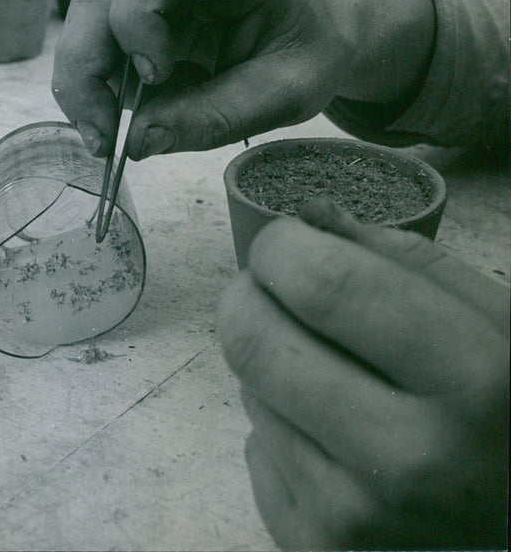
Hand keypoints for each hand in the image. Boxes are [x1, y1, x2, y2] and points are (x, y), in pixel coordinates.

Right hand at [51, 0, 433, 159]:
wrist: (316, 31)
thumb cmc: (309, 47)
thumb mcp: (286, 91)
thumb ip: (217, 116)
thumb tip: (138, 142)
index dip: (138, 21)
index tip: (156, 78)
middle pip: (99, 5)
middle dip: (88, 75)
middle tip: (104, 141)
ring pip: (85, 32)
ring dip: (84, 92)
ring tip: (106, 143)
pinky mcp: (134, 27)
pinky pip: (96, 56)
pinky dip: (96, 97)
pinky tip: (113, 130)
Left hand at [217, 198, 508, 549]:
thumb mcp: (500, 325)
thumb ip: (407, 260)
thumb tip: (307, 215)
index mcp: (474, 381)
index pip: (324, 284)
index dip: (282, 246)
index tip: (285, 240)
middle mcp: (408, 459)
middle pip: (253, 339)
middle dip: (249, 295)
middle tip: (275, 289)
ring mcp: (353, 517)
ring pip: (248, 390)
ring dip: (272, 363)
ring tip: (330, 372)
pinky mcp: (311, 548)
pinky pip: (256, 447)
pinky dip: (280, 423)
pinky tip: (331, 434)